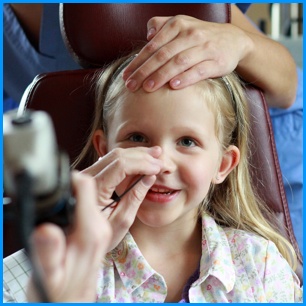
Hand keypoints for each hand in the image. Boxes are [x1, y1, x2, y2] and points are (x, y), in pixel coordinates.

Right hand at [27, 172, 111, 301]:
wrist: (71, 300)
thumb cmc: (58, 292)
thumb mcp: (47, 275)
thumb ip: (48, 252)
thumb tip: (46, 229)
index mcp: (90, 231)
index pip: (87, 188)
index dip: (72, 176)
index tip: (58, 176)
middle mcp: (100, 225)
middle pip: (95, 185)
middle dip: (78, 175)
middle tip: (60, 174)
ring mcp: (100, 226)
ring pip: (96, 191)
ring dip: (80, 183)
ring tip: (65, 182)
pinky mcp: (96, 228)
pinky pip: (93, 201)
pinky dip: (81, 193)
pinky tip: (70, 195)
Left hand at [82, 146, 162, 250]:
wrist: (80, 238)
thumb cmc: (101, 236)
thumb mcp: (122, 221)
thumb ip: (135, 197)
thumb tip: (150, 177)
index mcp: (95, 189)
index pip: (120, 166)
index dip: (142, 163)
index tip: (158, 167)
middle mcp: (87, 177)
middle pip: (117, 156)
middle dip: (142, 155)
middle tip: (160, 158)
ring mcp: (87, 174)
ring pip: (114, 155)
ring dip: (136, 154)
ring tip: (155, 154)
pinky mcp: (90, 174)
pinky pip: (110, 160)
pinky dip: (128, 158)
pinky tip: (142, 158)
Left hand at [123, 15, 251, 91]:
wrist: (233, 40)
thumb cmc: (201, 36)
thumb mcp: (182, 25)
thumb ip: (162, 26)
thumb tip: (147, 35)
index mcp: (178, 25)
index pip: (153, 45)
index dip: (138, 61)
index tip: (126, 76)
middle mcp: (191, 34)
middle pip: (163, 54)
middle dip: (144, 71)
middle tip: (131, 86)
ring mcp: (205, 47)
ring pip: (179, 62)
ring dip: (161, 76)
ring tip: (148, 88)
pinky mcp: (217, 61)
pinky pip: (199, 70)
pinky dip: (186, 78)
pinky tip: (173, 86)